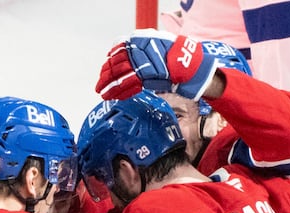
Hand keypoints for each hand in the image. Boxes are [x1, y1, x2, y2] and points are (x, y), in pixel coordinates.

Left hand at [95, 29, 217, 100]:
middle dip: (106, 76)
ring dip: (110, 86)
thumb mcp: (154, 49)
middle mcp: (138, 49)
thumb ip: (140, 53)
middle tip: (99, 86)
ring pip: (120, 75)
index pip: (118, 51)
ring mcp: (142, 62)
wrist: (189, 65)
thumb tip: (123, 60)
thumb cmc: (173, 59)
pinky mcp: (146, 76)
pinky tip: (113, 96)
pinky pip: (129, 84)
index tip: (104, 72)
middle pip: (117, 64)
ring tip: (103, 93)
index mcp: (139, 40)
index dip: (109, 63)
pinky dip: (120, 91)